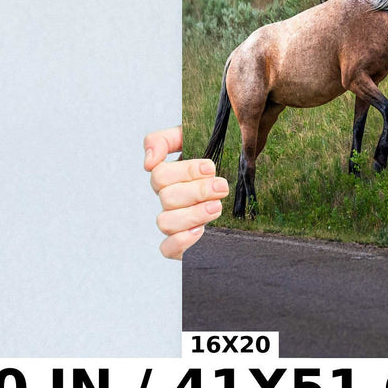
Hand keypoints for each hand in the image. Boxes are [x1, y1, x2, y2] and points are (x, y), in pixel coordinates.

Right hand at [145, 126, 228, 258]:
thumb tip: (149, 162)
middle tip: (221, 186)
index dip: (185, 171)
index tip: (210, 167)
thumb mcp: (193, 138)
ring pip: (166, 222)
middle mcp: (168, 199)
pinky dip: (181, 241)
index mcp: (168, 176)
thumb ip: (165, 140)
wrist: (238, 178)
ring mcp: (174, 221)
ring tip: (216, 207)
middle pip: (167, 197)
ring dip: (193, 214)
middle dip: (197, 191)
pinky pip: (167, 249)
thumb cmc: (215, 156)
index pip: (159, 174)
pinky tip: (200, 230)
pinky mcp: (182, 242)